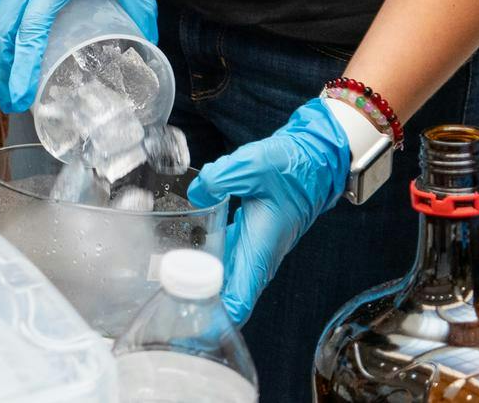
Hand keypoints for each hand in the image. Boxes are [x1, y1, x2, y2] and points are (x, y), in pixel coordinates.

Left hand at [186, 98, 349, 324]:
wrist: (313, 160)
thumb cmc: (291, 167)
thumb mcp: (253, 165)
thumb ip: (219, 178)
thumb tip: (197, 193)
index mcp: (259, 251)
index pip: (237, 302)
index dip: (213, 318)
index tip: (186, 318)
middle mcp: (257, 258)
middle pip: (226, 298)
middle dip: (199, 305)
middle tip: (165, 297)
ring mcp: (254, 250)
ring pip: (225, 280)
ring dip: (200, 283)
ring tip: (168, 278)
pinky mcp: (250, 238)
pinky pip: (226, 260)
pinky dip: (207, 262)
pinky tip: (186, 251)